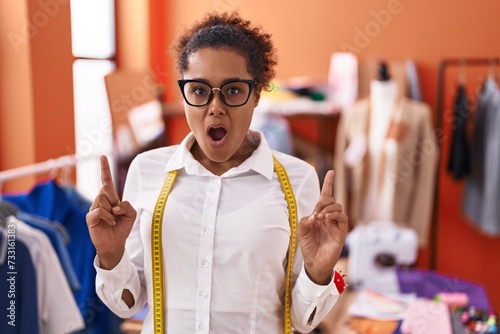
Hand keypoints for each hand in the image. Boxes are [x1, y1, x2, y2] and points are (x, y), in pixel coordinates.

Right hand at [86, 155, 136, 268]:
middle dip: (113, 198)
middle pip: (105, 188)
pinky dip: (108, 217)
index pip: (106, 180)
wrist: (115, 244)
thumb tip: (116, 205)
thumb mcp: (131, 215)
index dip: (105, 168)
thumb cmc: (122, 228)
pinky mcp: (90, 217)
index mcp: (111, 198)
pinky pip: (99, 210)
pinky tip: (111, 222)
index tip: (103, 156)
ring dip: (112, 210)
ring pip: (102, 198)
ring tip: (113, 219)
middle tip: (117, 212)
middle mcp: (100, 201)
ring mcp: (94, 208)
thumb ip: (128, 205)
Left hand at [297, 170, 347, 284]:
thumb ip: (305, 220)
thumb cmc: (308, 246)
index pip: (326, 195)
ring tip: (320, 218)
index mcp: (319, 214)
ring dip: (327, 209)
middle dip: (322, 201)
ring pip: (337, 207)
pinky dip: (334, 215)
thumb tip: (316, 215)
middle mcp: (329, 217)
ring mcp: (336, 224)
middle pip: (331, 200)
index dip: (328, 183)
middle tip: (315, 212)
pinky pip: (342, 217)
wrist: (314, 262)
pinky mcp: (341, 231)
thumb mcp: (301, 231)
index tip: (331, 172)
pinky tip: (326, 219)